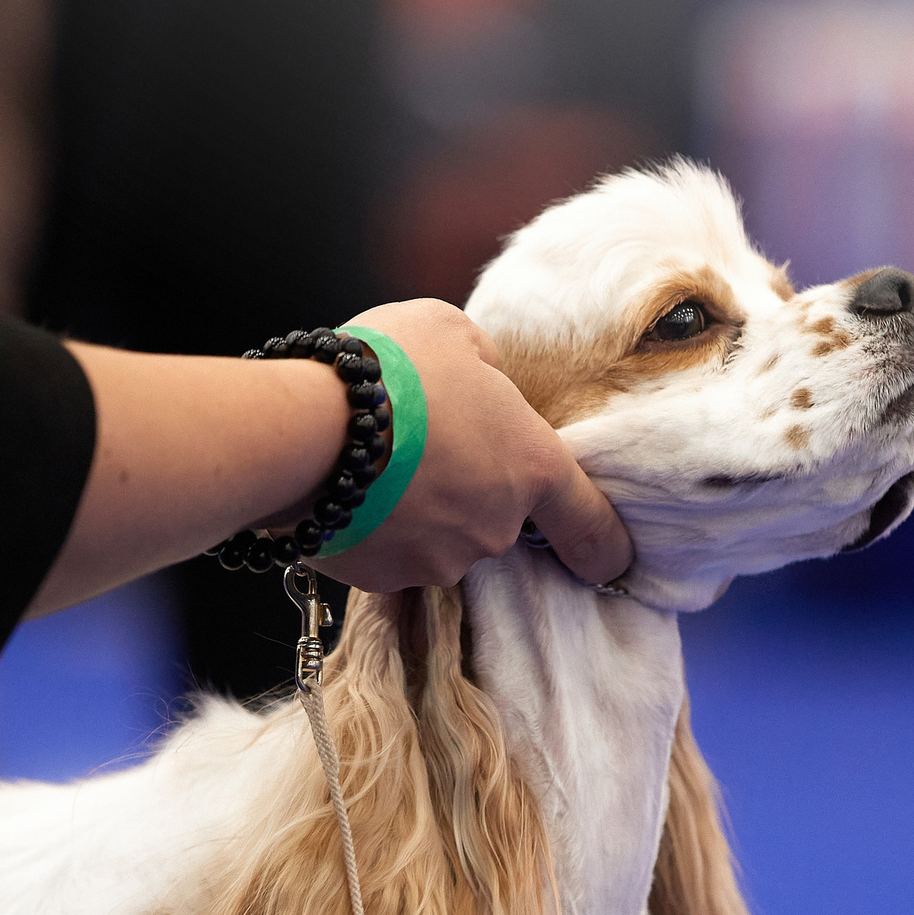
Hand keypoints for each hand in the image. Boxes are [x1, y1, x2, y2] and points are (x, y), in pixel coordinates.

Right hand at [314, 300, 631, 592]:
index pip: (590, 523)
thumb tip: (483, 384)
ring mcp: (439, 560)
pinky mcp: (383, 580)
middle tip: (425, 442)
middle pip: (497, 517)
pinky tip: (350, 489)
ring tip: (378, 461)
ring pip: (442, 538)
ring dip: (421, 509)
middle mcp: (496, 527)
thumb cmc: (390, 368)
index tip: (610, 562)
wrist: (304, 428)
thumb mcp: (456, 334)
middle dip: (470, 488)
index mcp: (532, 467)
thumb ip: (486, 368)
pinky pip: (392, 555)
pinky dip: (377, 530)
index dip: (603, 544)